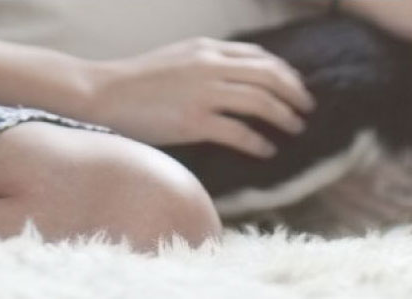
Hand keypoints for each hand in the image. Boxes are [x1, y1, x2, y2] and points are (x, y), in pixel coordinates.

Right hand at [76, 38, 313, 157]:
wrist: (104, 93)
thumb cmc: (138, 79)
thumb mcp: (178, 57)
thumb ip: (208, 61)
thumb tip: (238, 74)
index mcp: (207, 49)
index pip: (259, 57)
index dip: (284, 73)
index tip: (295, 87)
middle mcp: (210, 66)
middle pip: (268, 76)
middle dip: (294, 92)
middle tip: (307, 108)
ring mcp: (203, 93)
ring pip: (260, 101)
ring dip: (283, 116)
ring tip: (295, 128)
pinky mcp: (193, 121)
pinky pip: (238, 132)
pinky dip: (258, 142)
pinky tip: (267, 150)